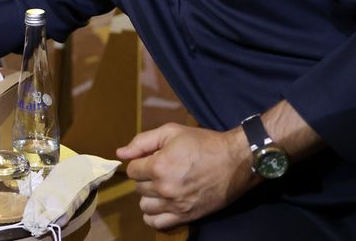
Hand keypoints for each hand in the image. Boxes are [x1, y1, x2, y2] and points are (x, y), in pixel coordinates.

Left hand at [116, 123, 255, 229]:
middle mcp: (164, 188)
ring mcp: (175, 204)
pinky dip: (154, 216)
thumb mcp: (171, 132)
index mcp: (159, 166)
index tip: (152, 158)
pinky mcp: (186, 216)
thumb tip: (120, 153)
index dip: (140, 162)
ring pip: (144, 206)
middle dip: (145, 178)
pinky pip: (157, 223)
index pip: (131, 170)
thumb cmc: (203, 143)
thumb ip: (142, 142)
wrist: (236, 161)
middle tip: (160, 170)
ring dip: (149, 196)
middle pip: (138, 188)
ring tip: (162, 186)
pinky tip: (161, 205)